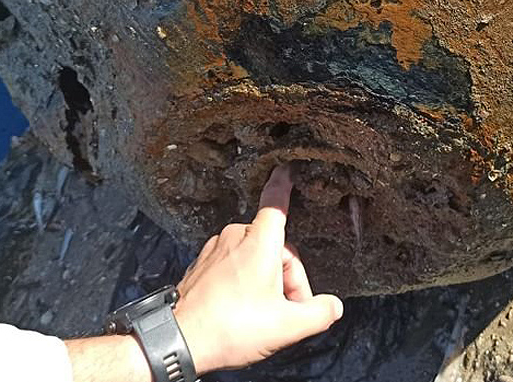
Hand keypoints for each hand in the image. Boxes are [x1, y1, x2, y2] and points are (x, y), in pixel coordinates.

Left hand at [173, 165, 343, 373]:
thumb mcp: (287, 326)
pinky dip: (243, 283)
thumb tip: (333, 306)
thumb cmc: (229, 328)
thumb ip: (319, 313)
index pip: (276, 201)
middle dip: (287, 276)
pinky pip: (232, 265)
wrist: (179, 341)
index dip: (285, 183)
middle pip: (275, 246)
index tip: (287, 169)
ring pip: (253, 257)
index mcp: (259, 242)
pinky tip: (241, 311)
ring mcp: (215, 250)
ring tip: (261, 315)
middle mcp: (235, 238)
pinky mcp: (201, 265)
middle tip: (287, 309)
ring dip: (265, 281)